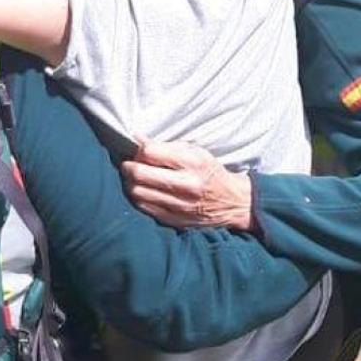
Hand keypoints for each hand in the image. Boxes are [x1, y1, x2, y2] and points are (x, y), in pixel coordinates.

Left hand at [120, 139, 253, 231]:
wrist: (233, 202)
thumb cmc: (210, 172)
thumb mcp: (196, 152)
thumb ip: (167, 146)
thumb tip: (137, 139)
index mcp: (193, 163)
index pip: (149, 152)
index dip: (138, 150)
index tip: (138, 150)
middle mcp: (186, 185)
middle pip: (139, 174)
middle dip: (128, 167)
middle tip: (128, 164)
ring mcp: (179, 206)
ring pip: (137, 192)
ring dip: (131, 183)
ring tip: (136, 178)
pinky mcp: (175, 220)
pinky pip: (144, 208)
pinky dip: (139, 197)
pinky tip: (145, 191)